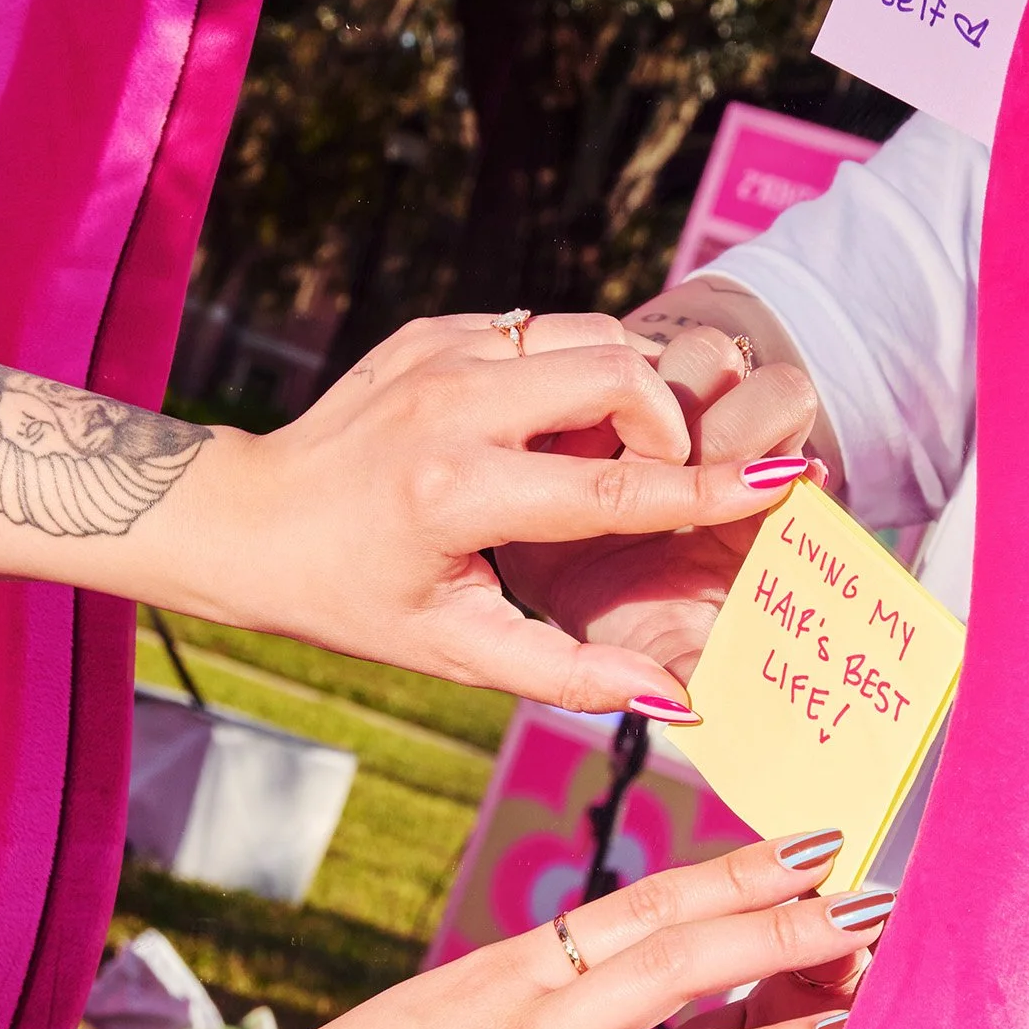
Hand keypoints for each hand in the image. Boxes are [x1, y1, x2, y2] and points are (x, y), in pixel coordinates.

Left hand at [0, 313, 804, 711]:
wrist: (243, 518)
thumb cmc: (349, 599)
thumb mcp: (456, 651)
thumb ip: (571, 673)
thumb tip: (677, 700)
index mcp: (459, 494)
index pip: (618, 486)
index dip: (711, 488)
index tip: (786, 477)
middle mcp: (453, 406)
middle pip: (620, 372)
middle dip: (669, 419)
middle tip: (667, 471)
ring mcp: (440, 353)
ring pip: (592, 333)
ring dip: (629, 386)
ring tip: (613, 451)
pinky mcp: (433, 328)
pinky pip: (545, 328)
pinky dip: (577, 368)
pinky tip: (556, 424)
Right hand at [205, 836, 890, 1028]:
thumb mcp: (441, 1003)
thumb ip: (536, 987)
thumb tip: (627, 970)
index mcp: (506, 972)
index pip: (642, 905)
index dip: (735, 874)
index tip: (811, 845)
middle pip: (677, 965)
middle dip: (782, 934)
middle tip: (870, 910)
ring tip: (853, 1027)